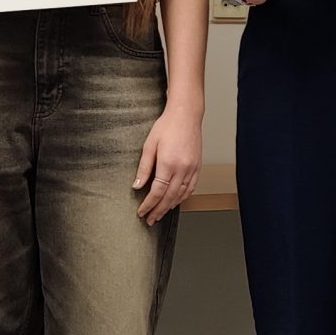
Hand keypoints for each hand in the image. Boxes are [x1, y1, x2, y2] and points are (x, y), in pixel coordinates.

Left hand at [132, 104, 200, 222]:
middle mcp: (183, 168)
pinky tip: (175, 201)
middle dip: (158, 210)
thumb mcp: (149, 145)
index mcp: (168, 163)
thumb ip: (144, 168)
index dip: (148, 204)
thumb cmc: (167, 126)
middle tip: (150, 220)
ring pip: (181, 195)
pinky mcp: (198, 166)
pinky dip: (182, 198)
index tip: (141, 212)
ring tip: (160, 214)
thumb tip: (137, 186)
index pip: (157, 191)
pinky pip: (191, 187)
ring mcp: (192, 168)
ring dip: (170, 207)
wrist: (186, 115)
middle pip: (169, 197)